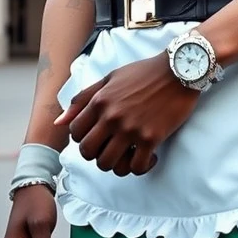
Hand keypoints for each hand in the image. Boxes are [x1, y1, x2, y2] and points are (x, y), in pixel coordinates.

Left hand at [55, 52, 199, 176]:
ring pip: (108, 165)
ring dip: (117, 164)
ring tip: (128, 155)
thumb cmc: (144, 72)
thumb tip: (59, 122)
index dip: (83, 139)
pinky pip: (136, 168)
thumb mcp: (109, 78)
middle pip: (88, 153)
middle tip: (111, 148)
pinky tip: (148, 156)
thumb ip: (82, 99)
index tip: (98, 136)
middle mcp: (112, 116)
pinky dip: (141, 167)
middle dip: (96, 154)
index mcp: (99, 101)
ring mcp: (131, 129)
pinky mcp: (152, 138)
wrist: (179, 69)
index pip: (75, 134)